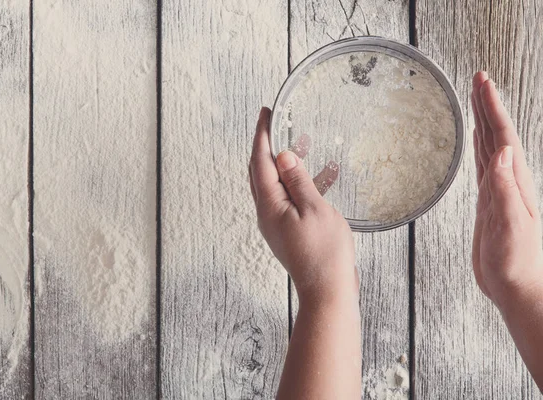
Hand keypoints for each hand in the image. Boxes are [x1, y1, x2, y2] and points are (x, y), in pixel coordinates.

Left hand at [249, 107, 356, 301]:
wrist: (327, 290)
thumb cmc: (324, 253)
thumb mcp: (314, 209)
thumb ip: (297, 180)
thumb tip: (282, 155)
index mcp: (269, 206)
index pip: (260, 162)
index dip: (262, 135)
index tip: (265, 113)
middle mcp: (267, 213)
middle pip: (261, 172)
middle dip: (270, 146)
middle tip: (279, 124)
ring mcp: (277, 223)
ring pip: (277, 184)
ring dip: (288, 163)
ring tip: (304, 143)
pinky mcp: (289, 230)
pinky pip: (291, 198)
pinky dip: (302, 183)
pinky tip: (324, 176)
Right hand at [471, 71, 542, 307]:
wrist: (518, 288)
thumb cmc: (519, 264)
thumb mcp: (513, 226)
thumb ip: (508, 190)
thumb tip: (504, 152)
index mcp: (516, 183)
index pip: (504, 137)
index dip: (493, 109)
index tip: (483, 83)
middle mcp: (509, 182)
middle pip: (497, 135)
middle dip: (488, 106)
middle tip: (479, 80)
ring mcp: (500, 192)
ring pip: (491, 148)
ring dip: (484, 122)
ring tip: (477, 102)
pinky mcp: (490, 203)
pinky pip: (484, 167)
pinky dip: (480, 149)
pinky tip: (479, 143)